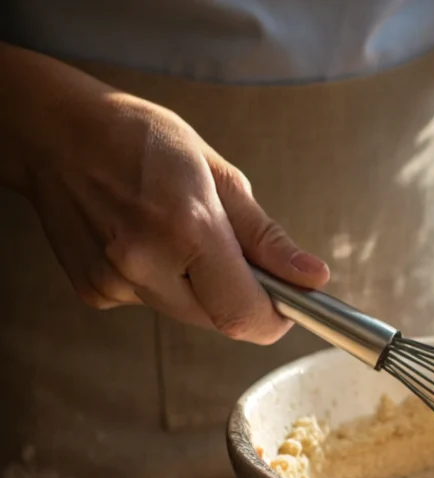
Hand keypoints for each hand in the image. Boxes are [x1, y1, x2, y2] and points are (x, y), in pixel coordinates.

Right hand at [2, 46, 328, 343]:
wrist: (54, 132)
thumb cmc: (137, 139)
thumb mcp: (218, 175)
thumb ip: (267, 238)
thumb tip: (312, 277)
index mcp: (185, 228)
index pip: (245, 313)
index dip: (275, 318)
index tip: (289, 303)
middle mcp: (144, 263)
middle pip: (220, 321)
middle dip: (241, 298)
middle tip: (235, 255)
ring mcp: (114, 283)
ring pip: (189, 315)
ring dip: (204, 289)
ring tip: (183, 237)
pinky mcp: (95, 293)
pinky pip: (154, 304)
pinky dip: (166, 283)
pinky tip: (149, 242)